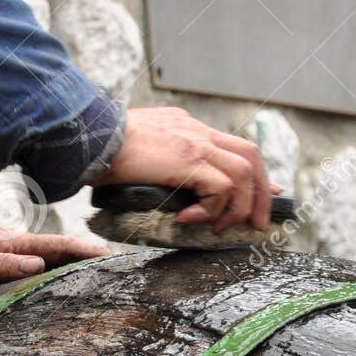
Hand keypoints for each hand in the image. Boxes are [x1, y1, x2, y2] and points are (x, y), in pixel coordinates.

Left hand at [0, 224, 109, 297]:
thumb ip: (0, 265)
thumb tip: (39, 265)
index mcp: (10, 243)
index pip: (57, 244)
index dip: (84, 250)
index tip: (110, 256)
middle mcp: (14, 253)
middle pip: (60, 256)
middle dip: (89, 262)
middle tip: (121, 272)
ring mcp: (8, 267)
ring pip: (49, 271)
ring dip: (73, 277)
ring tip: (102, 288)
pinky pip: (32, 284)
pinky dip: (52, 289)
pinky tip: (63, 301)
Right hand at [98, 106, 281, 232]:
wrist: (88, 138)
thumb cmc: (99, 151)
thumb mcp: (134, 153)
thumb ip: (153, 163)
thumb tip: (155, 187)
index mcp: (186, 127)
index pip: (232, 145)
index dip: (254, 172)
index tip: (267, 192)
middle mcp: (196, 131)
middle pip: (250, 157)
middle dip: (260, 193)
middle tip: (257, 223)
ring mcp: (195, 143)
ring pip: (243, 174)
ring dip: (238, 207)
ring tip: (221, 228)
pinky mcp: (188, 159)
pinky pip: (220, 188)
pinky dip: (211, 209)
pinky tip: (187, 219)